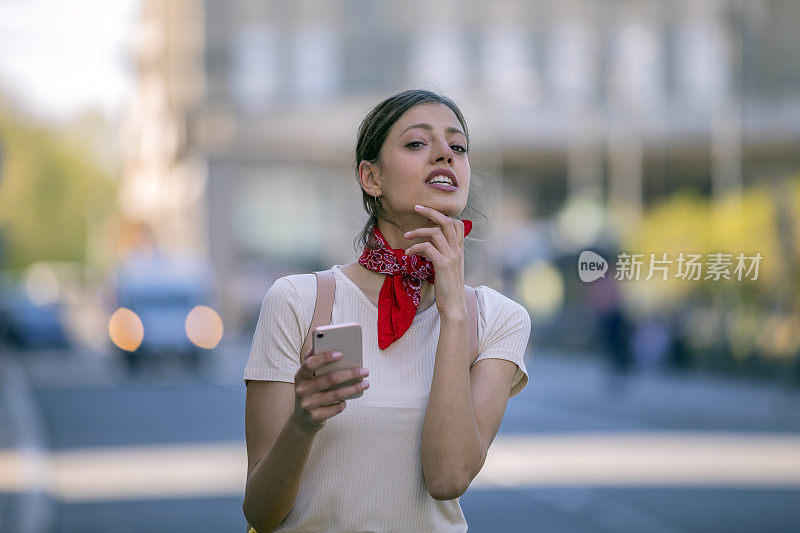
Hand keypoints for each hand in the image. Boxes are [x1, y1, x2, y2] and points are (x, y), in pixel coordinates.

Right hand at [291, 350, 368, 433]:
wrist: (302, 419)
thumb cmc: (311, 391)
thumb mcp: (308, 377)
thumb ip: (314, 361)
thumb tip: (320, 342)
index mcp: (300, 376)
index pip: (310, 363)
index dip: (325, 358)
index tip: (341, 353)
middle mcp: (301, 390)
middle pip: (330, 379)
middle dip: (350, 374)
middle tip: (365, 371)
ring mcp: (307, 405)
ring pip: (336, 394)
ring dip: (353, 388)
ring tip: (366, 383)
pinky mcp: (315, 417)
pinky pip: (336, 408)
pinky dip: (344, 403)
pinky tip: (348, 399)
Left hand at [403, 204, 467, 318]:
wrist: (454, 307)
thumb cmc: (448, 290)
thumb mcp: (448, 269)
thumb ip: (443, 256)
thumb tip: (429, 246)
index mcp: (459, 250)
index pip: (457, 224)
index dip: (443, 215)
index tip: (428, 214)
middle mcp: (457, 251)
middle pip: (447, 221)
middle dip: (430, 212)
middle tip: (416, 208)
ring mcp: (451, 257)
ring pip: (435, 232)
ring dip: (418, 231)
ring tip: (406, 236)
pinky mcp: (443, 265)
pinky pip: (427, 247)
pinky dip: (415, 247)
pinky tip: (408, 254)